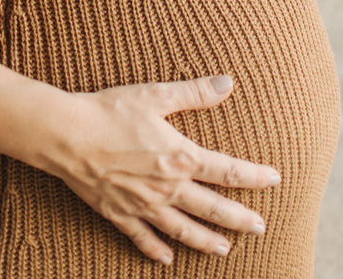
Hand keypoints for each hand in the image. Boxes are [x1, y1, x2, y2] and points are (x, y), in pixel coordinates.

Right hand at [43, 74, 280, 264]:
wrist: (67, 135)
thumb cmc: (110, 111)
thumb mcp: (155, 95)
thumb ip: (194, 93)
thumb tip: (228, 83)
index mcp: (180, 157)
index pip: (228, 171)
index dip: (254, 176)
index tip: (274, 179)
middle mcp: (167, 188)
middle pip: (212, 208)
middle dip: (239, 219)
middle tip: (260, 228)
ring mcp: (144, 206)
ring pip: (184, 230)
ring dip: (207, 241)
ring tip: (225, 250)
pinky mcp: (120, 215)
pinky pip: (144, 239)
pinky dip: (157, 250)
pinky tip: (168, 259)